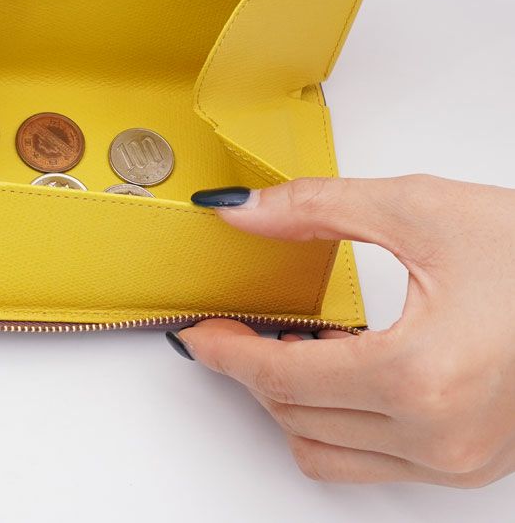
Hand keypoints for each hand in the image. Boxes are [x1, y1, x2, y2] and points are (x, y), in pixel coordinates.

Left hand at [169, 176, 514, 486]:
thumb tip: (240, 213)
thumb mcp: (416, 207)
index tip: (198, 333)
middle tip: (230, 329)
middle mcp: (442, 439)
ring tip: (280, 348)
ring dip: (289, 402)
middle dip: (250, 372)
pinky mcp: (472, 464)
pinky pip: (372, 462)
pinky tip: (335, 370)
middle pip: (296, 418)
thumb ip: (313, 209)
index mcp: (424, 377)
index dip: (226, 354)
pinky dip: (334, 420)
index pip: (283, 380)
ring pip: (327, 451)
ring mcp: (460, 462)